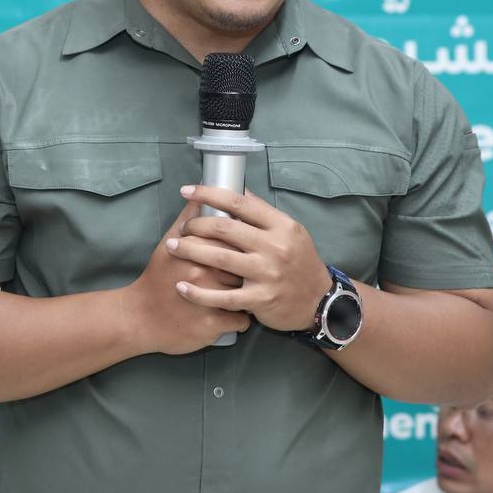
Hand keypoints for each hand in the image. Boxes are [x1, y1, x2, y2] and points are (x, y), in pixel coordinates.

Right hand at [123, 198, 250, 354]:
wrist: (139, 318)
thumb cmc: (156, 279)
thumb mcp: (166, 244)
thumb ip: (186, 220)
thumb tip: (200, 196)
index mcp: (196, 251)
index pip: (233, 241)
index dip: (240, 247)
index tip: (241, 251)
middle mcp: (204, 274)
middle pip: (243, 267)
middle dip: (247, 271)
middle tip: (243, 274)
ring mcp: (210, 301)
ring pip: (247, 294)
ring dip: (248, 295)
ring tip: (242, 294)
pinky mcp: (213, 326)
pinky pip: (242, 321)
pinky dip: (240, 318)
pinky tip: (233, 314)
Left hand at [168, 185, 331, 331]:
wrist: (320, 301)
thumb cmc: (299, 262)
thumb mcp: (290, 231)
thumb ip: (263, 213)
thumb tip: (237, 190)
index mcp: (280, 225)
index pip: (239, 203)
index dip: (209, 194)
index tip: (187, 190)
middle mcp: (274, 247)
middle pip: (224, 228)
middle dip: (195, 225)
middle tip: (181, 227)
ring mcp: (267, 273)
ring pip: (219, 258)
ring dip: (190, 250)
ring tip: (171, 247)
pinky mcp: (260, 300)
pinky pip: (222, 296)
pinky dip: (199, 292)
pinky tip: (181, 287)